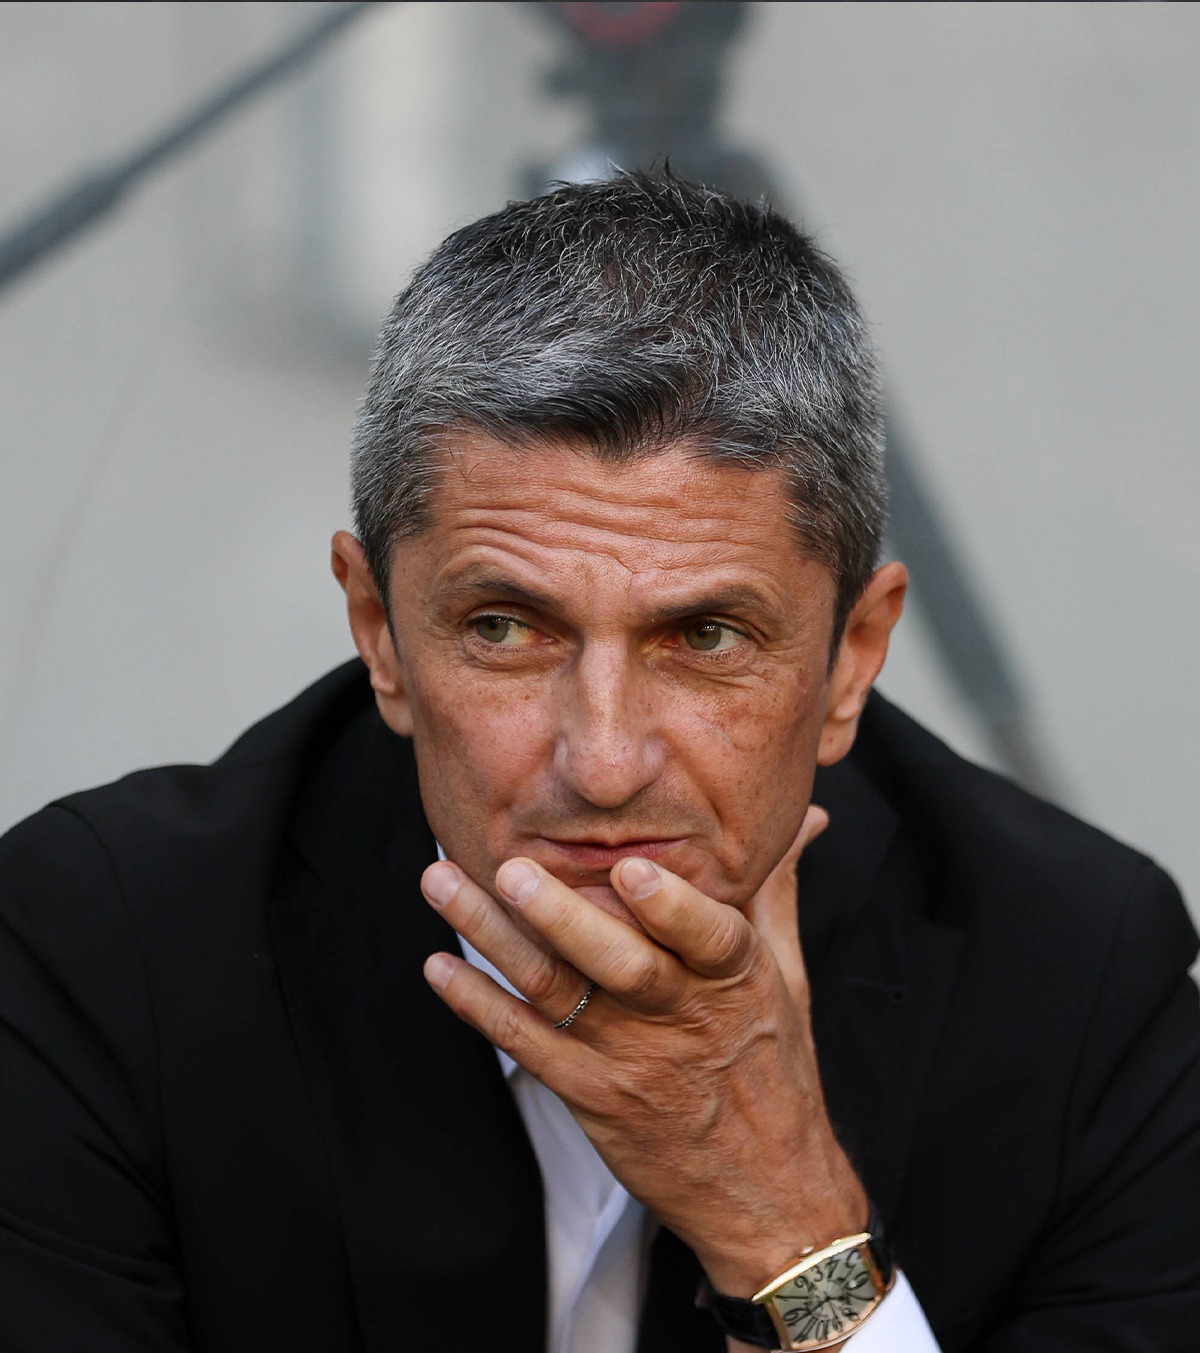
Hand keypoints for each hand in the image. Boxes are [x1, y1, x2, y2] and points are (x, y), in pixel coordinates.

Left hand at [421, 806, 866, 1293]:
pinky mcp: (591, 1095)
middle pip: (618, 963)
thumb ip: (775, 890)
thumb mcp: (788, 973)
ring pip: (557, 991)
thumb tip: (805, 817)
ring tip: (443, 884)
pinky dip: (478, 1004)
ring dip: (493, 937)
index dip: (670, 906)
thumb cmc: (775, 1068)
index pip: (709, 938)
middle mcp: (680, 1016)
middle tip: (510, 870)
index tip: (629, 868)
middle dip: (560, 914)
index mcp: (734, 979)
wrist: (768, 1193)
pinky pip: (527, 1044)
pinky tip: (440, 966)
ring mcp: (630, 1059)